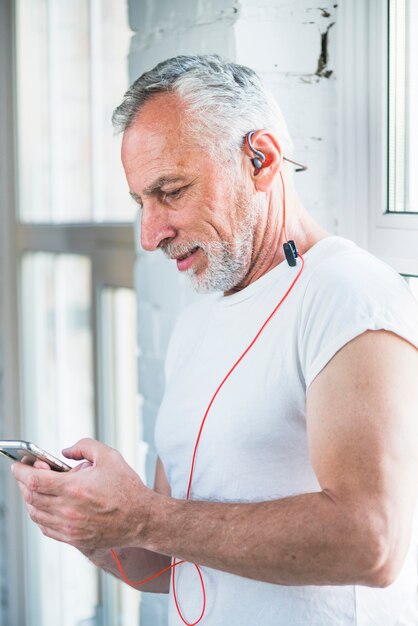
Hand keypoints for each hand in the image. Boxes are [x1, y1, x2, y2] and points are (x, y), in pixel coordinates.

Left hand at [11, 438, 154, 550]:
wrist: (142, 518)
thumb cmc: (127, 487)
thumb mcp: (109, 456)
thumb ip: (84, 446)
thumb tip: (65, 452)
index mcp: (74, 488)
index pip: (34, 480)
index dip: (21, 471)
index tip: (17, 464)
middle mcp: (68, 510)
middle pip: (31, 497)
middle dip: (25, 482)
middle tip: (31, 471)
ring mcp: (69, 528)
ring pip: (35, 514)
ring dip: (31, 499)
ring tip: (38, 487)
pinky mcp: (73, 539)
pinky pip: (46, 528)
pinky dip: (39, 515)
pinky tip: (46, 505)